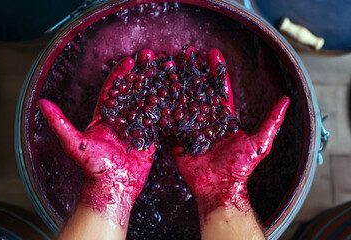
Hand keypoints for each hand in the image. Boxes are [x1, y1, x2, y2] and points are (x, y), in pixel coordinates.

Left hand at [39, 56, 154, 225]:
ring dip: (155, 85)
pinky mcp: (148, 139)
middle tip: (151, 57)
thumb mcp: (74, 143)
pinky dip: (164, 107)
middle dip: (141, 73)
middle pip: (132, 90)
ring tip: (165, 70)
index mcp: (105, 116)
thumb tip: (41, 103)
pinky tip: (173, 94)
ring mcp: (136, 127)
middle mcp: (121, 119)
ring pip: (146, 102)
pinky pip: (157, 120)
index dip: (121, 72)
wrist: (113, 188)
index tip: (130, 59)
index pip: (113, 88)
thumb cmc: (93, 167)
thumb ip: (59, 123)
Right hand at [173, 47, 289, 214]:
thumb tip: (286, 100)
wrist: (218, 187)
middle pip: (199, 92)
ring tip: (170, 68)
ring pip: (184, 103)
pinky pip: (171, 123)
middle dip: (194, 73)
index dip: (217, 71)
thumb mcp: (260, 143)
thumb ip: (272, 121)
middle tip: (187, 55)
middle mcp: (207, 120)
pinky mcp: (179, 139)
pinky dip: (165, 109)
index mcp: (224, 118)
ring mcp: (192, 129)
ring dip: (178, 86)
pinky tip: (157, 93)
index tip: (212, 54)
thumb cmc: (239, 167)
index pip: (220, 89)